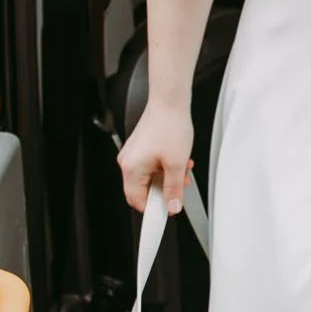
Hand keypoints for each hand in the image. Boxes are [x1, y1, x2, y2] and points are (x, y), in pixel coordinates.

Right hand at [118, 98, 195, 215]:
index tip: (167, 210)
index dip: (153, 208)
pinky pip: (151, 165)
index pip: (136, 200)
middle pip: (144, 189)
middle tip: (180, 185)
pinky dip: (165, 166)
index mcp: (131, 168)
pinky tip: (178, 160)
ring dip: (168, 177)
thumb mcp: (177, 164)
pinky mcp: (140, 147)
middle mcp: (128, 161)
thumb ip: (174, 189)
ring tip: (182, 168)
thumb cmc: (170, 125)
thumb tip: (172, 206)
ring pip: (150, 177)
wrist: (169, 101)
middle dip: (165, 189)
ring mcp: (133, 153)